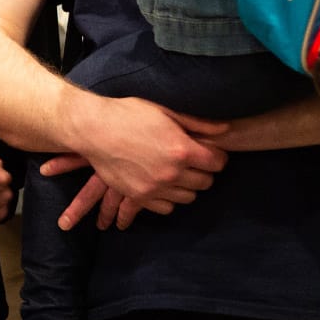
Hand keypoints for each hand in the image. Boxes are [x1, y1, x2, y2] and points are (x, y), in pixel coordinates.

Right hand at [44, 96, 227, 229]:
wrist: (94, 129)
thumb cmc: (129, 115)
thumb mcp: (166, 112)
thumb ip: (198, 124)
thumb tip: (225, 130)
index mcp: (182, 150)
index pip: (218, 163)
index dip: (216, 156)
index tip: (209, 152)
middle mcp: (172, 173)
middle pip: (206, 182)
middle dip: (203, 171)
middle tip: (193, 161)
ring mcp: (155, 187)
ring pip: (188, 197)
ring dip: (187, 186)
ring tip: (176, 172)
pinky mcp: (139, 196)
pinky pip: (167, 207)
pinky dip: (168, 198)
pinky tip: (162, 184)